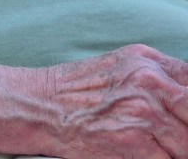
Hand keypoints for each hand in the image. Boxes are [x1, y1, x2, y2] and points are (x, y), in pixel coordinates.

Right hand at [44, 44, 187, 158]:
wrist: (38, 107)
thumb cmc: (74, 90)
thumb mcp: (119, 66)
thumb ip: (159, 76)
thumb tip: (185, 96)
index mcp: (148, 62)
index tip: (183, 116)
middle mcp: (150, 84)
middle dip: (185, 130)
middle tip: (172, 134)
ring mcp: (145, 115)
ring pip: (187, 144)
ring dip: (174, 148)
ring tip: (150, 142)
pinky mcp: (136, 145)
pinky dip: (158, 158)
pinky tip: (139, 151)